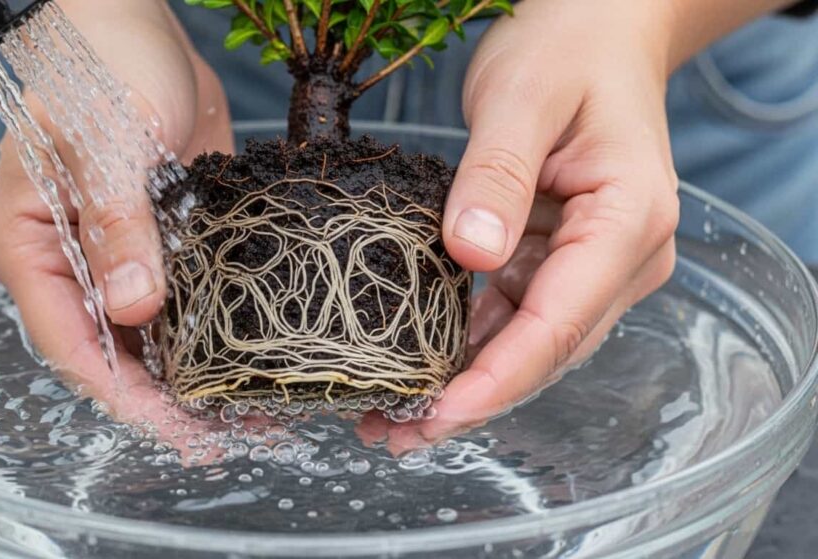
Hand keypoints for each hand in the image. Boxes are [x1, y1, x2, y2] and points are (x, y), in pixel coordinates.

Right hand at [0, 1, 232, 433]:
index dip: (125, 396)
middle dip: (167, 400)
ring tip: (248, 411)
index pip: (71, 345)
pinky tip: (249, 358)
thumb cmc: (98, 68)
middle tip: (227, 434)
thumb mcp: (103, 142)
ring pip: (152, 339)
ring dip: (195, 376)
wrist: (136, 29)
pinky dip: (212, 334)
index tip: (178, 428)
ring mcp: (117, 259)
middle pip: (114, 355)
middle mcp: (71, 266)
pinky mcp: (159, 247)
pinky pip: (183, 303)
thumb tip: (133, 307)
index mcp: (30, 248)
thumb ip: (114, 224)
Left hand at [422, 0, 686, 441]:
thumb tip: (469, 254)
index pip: (561, 321)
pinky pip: (509, 316)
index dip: (497, 377)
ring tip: (389, 419)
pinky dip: (463, 347)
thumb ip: (496, 174)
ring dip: (460, 384)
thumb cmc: (568, 50)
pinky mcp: (554, 260)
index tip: (438, 412)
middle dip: (470, 399)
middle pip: (543, 350)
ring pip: (524, 345)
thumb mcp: (522, 97)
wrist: (597, 30)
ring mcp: (589, 264)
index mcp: (628, 221)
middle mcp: (619, 258)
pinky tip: (415, 369)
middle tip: (393, 432)